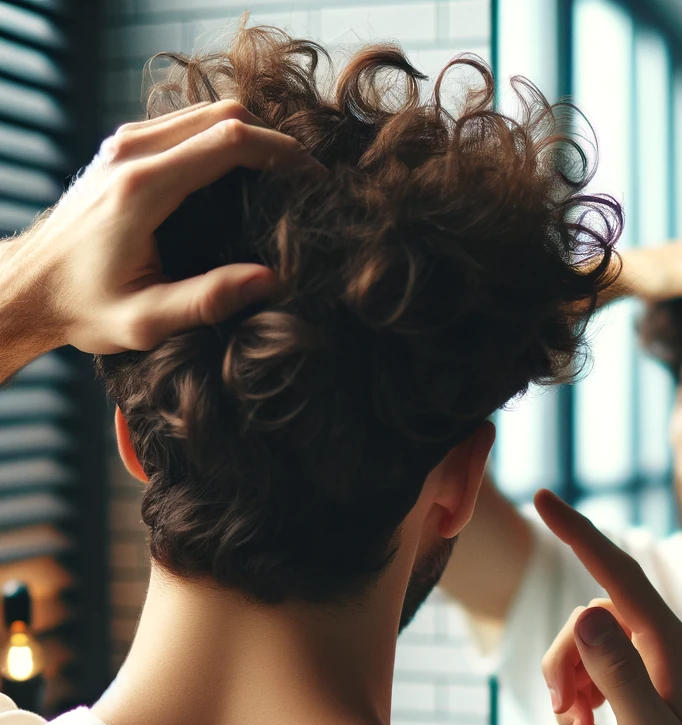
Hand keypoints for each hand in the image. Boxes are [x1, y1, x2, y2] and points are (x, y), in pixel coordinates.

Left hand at [0, 100, 317, 361]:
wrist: (30, 287)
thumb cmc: (86, 309)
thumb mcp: (148, 321)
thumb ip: (210, 300)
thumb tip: (271, 280)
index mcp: (144, 190)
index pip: (230, 141)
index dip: (283, 153)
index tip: (315, 178)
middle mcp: (132, 153)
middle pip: (224, 114)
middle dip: (275, 140)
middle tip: (307, 179)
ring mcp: (124, 144)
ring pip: (206, 112)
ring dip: (251, 135)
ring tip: (281, 176)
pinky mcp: (122, 148)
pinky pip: (186, 124)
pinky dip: (223, 138)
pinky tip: (241, 176)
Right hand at [534, 489, 681, 724]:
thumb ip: (619, 674)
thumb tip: (585, 616)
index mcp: (670, 642)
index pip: (617, 572)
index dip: (578, 532)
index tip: (544, 496)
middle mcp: (660, 643)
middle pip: (586, 622)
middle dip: (565, 665)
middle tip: (568, 714)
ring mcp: (648, 664)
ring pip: (581, 650)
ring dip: (571, 694)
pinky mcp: (636, 686)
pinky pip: (587, 677)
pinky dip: (580, 709)